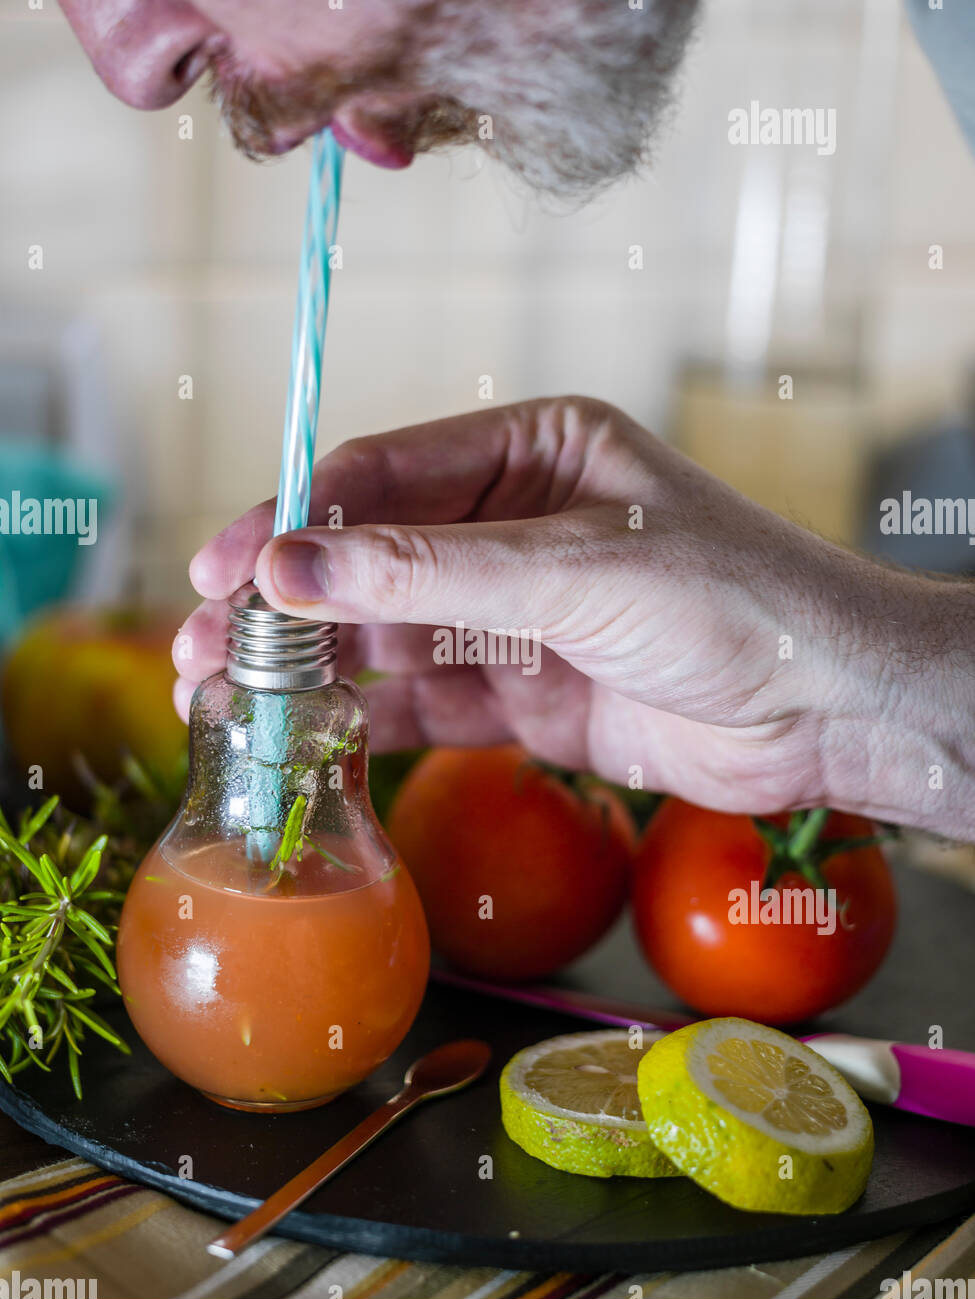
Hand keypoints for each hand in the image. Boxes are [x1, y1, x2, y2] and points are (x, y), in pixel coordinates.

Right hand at [176, 397, 974, 836]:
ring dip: (314, 666)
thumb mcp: (572, 570)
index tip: (227, 567)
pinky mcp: (528, 694)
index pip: (383, 475)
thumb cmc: (734, 600)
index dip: (296, 519)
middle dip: (289, 603)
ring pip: (390, 635)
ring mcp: (517, 615)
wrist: (828, 712)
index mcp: (533, 452)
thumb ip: (427, 574)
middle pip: (372, 558)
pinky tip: (310, 734)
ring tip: (226, 694)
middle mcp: (515, 526)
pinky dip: (371, 719)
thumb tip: (293, 567)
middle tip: (201, 643)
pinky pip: (430, 702)